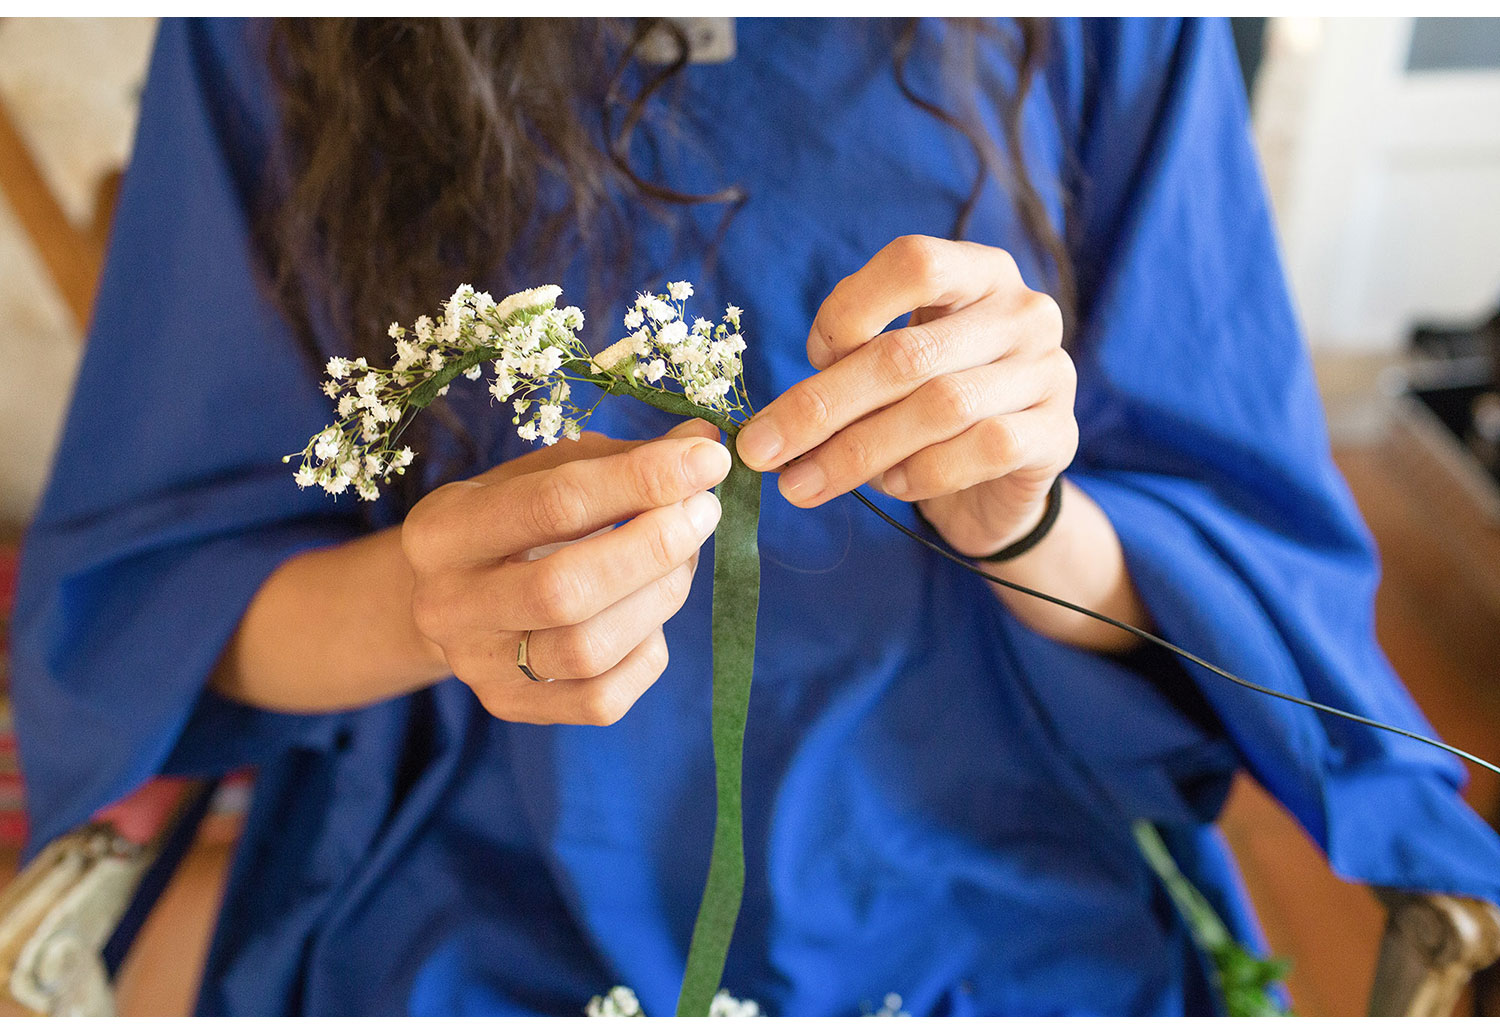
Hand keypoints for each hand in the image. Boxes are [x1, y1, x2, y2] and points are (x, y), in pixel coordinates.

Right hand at [401, 420, 728, 724]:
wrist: (453, 602)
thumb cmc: (510, 524)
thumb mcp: (541, 475)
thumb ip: (618, 459)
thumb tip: (703, 443)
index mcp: (441, 531)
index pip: (555, 503)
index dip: (642, 479)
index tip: (707, 459)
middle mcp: (447, 606)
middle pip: (566, 588)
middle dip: (653, 546)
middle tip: (705, 511)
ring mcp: (477, 668)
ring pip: (587, 649)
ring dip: (659, 597)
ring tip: (685, 558)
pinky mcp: (513, 708)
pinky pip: (603, 698)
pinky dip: (647, 653)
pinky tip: (652, 616)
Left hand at [734, 235, 1076, 558]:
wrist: (999, 482)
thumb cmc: (927, 410)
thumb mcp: (888, 369)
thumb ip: (848, 364)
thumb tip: (776, 419)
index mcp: (978, 272)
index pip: (913, 263)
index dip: (848, 310)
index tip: (809, 358)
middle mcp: (1023, 311)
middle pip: (909, 352)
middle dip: (822, 407)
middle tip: (762, 451)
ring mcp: (1049, 372)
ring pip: (941, 406)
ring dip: (858, 452)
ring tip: (803, 484)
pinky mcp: (1060, 435)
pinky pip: (984, 450)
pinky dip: (924, 472)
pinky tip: (891, 486)